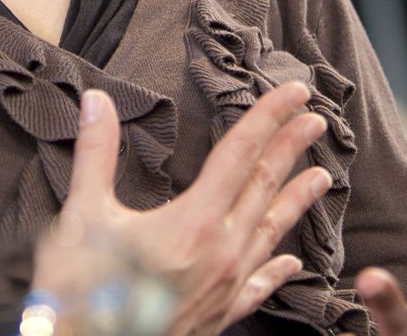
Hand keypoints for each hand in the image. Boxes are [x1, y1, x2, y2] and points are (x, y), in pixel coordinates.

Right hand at [31, 82, 335, 335]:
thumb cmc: (83, 292)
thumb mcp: (84, 216)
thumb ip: (97, 154)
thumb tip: (97, 101)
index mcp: (194, 222)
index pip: (240, 154)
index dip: (268, 118)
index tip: (294, 93)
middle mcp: (221, 253)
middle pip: (264, 188)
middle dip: (291, 149)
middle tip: (315, 121)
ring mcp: (225, 287)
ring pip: (270, 234)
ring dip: (296, 201)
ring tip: (323, 179)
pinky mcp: (219, 316)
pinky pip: (258, 288)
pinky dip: (277, 271)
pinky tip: (291, 264)